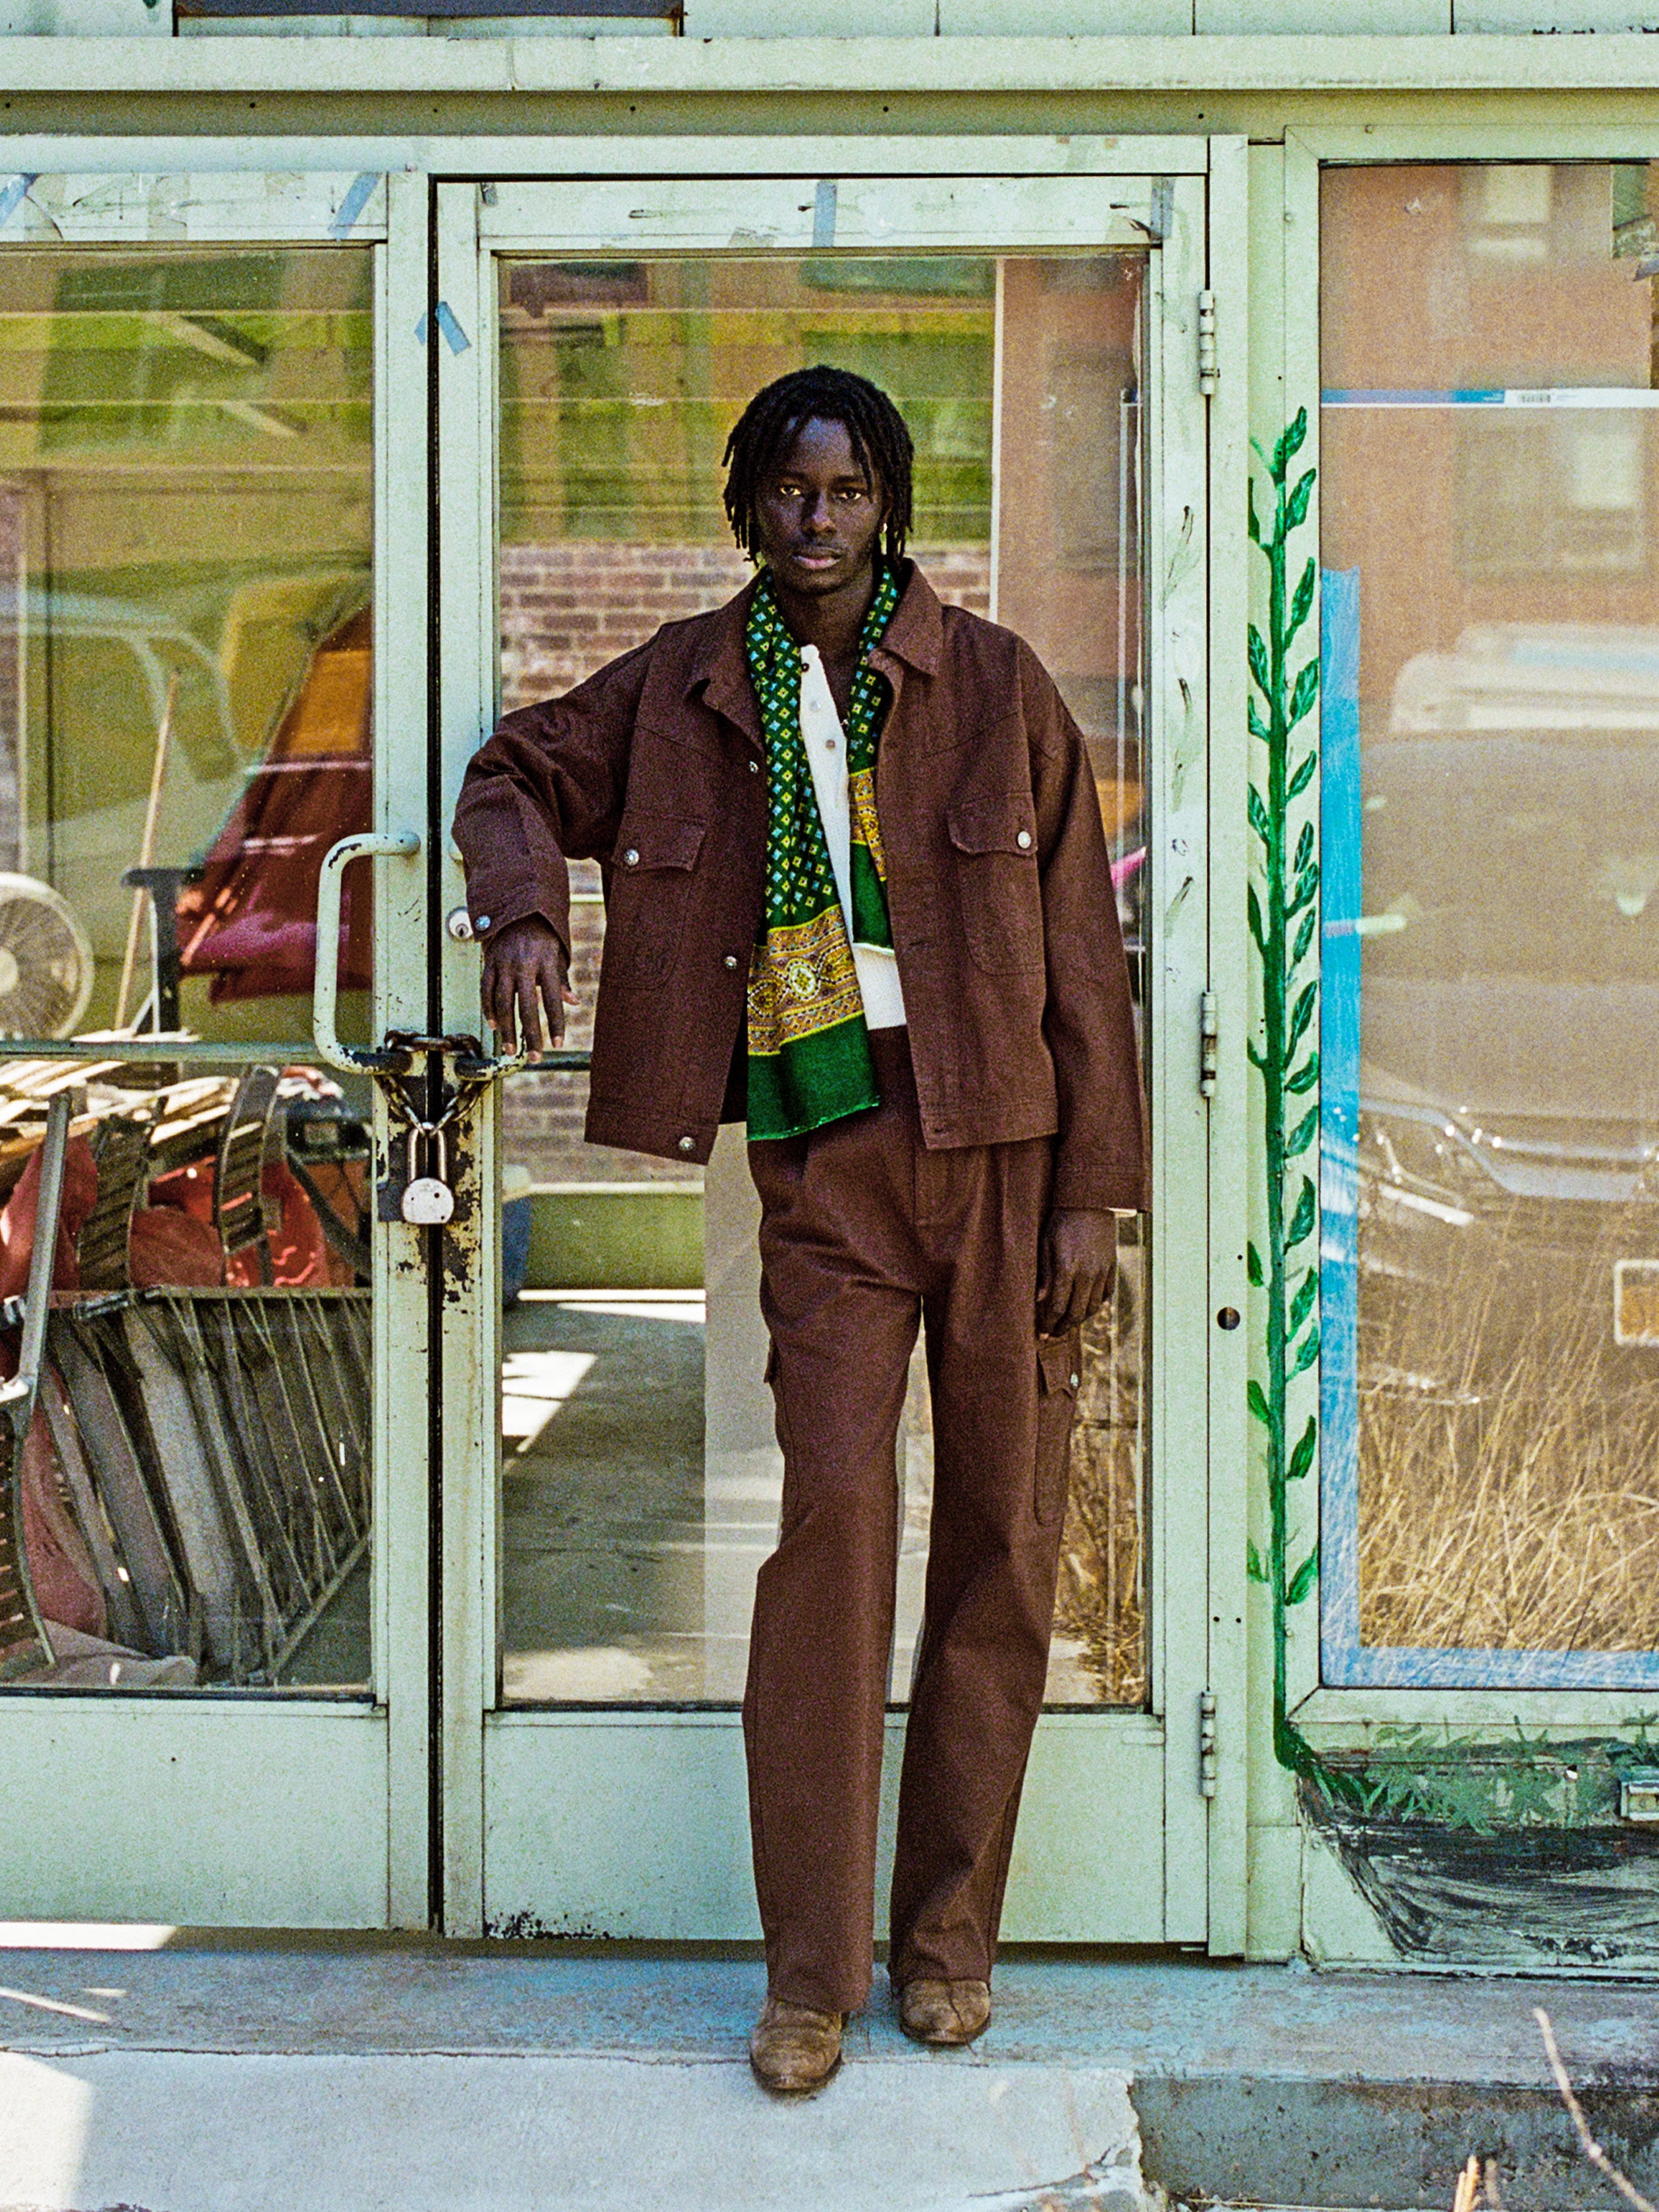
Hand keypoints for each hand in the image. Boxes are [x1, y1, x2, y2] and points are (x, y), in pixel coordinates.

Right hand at [481, 916, 575, 1062]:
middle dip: (530, 1034)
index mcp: (546, 962)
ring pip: (502, 1001)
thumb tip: (573, 1003)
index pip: (552, 999)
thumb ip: (561, 980)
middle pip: (526, 1006)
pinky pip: (486, 989)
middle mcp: (524, 964)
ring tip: (510, 1049)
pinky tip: (494, 1025)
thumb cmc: (543, 937)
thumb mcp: (558, 954)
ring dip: (507, 1028)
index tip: (557, 1044)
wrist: (518, 910)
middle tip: (535, 1057)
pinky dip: (489, 1009)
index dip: (555, 1023)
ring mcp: (504, 964)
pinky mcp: (489, 963)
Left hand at [1037, 1207, 1116, 1337]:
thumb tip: (1039, 1301)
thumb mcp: (1045, 1244)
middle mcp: (1087, 1273)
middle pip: (1076, 1313)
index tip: (1041, 1334)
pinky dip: (1096, 1305)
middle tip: (1052, 1334)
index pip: (1056, 1306)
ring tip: (1067, 1322)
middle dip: (1062, 1327)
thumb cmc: (1061, 1221)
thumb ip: (1044, 1274)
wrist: (1090, 1202)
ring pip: (1093, 1307)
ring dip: (1079, 1319)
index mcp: (1067, 1268)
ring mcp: (1102, 1271)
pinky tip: (1085, 1307)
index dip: (1048, 1324)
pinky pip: (1106, 1295)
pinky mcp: (1112, 1267)